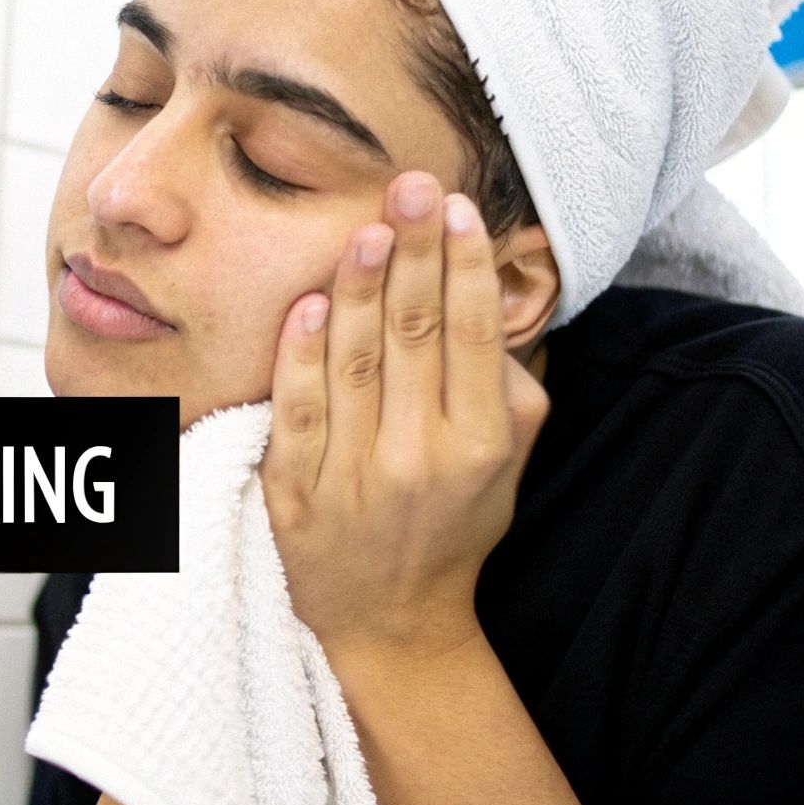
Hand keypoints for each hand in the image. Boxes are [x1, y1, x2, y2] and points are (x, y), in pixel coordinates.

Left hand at [259, 170, 550, 659]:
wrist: (392, 620)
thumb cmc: (451, 523)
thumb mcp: (505, 465)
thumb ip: (508, 390)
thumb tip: (490, 304)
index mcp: (480, 446)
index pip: (470, 337)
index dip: (465, 267)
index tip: (457, 207)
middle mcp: (421, 458)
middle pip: (417, 337)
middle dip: (416, 253)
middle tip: (411, 184)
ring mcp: (354, 476)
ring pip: (356, 364)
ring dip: (360, 290)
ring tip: (368, 229)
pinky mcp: (295, 492)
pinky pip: (296, 412)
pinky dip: (300, 356)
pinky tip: (305, 304)